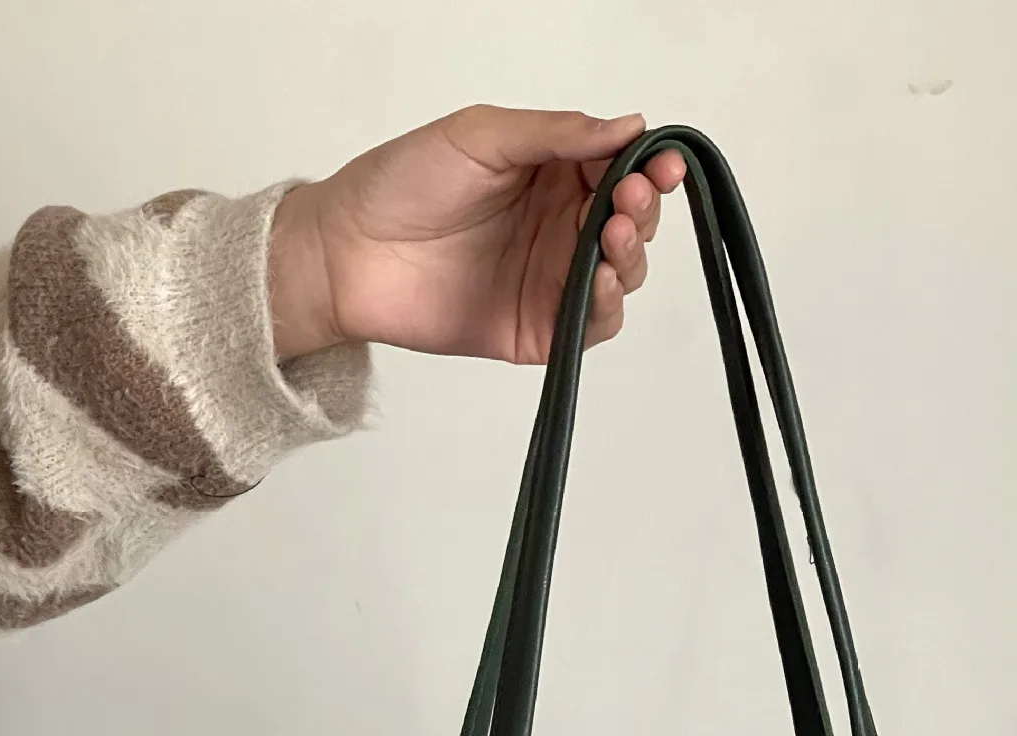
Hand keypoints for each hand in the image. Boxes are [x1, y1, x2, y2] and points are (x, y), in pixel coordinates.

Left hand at [267, 106, 686, 361]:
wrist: (352, 254)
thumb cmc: (405, 182)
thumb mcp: (484, 136)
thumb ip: (557, 135)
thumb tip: (629, 126)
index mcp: (553, 172)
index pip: (620, 168)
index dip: (650, 166)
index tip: (664, 164)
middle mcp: (562, 225)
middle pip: (631, 221)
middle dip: (641, 209)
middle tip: (629, 199)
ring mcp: (555, 279)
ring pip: (623, 272)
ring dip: (630, 254)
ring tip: (611, 234)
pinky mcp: (544, 328)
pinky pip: (595, 322)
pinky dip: (607, 304)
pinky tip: (598, 279)